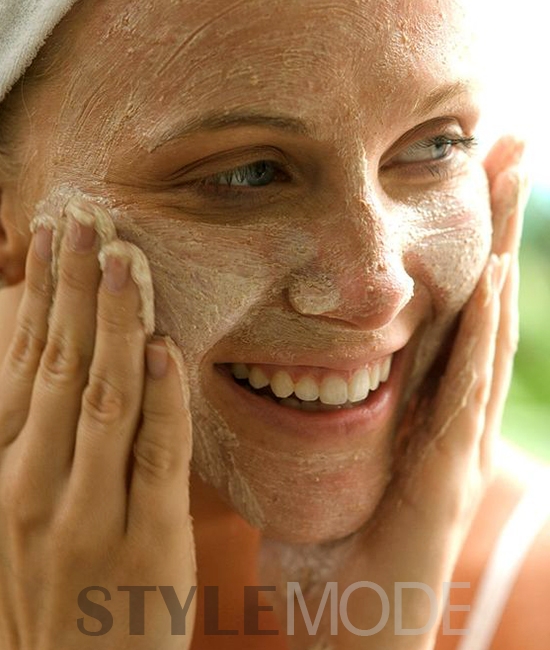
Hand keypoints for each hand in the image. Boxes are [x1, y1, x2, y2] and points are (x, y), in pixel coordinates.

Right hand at [0, 198, 195, 648]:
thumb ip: (40, 434)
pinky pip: (154, 455)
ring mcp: (86, 513)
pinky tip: (162, 348)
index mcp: (4, 467)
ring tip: (126, 259)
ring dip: (116, 322)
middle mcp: (32, 483)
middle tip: (91, 219)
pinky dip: (158, 398)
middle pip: (59, 363)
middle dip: (75, 287)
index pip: (24, 359)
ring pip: (104, 396)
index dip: (42, 293)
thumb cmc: (52, 584)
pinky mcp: (146, 540)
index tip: (56, 234)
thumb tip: (57, 355)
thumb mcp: (23, 507)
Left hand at [259, 135, 527, 648]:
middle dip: (492, 225)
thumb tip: (288, 359)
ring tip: (508, 185)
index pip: (443, 309)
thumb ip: (323, 409)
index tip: (462, 175)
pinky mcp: (447, 479)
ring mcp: (453, 445)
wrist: (351, 630)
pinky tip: (490, 284)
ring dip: (496, 260)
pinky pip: (464, 396)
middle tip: (507, 147)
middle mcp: (445, 414)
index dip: (459, 243)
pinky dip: (479, 340)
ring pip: (483, 336)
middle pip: (475, 305)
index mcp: (415, 406)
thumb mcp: (325, 461)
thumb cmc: (334, 548)